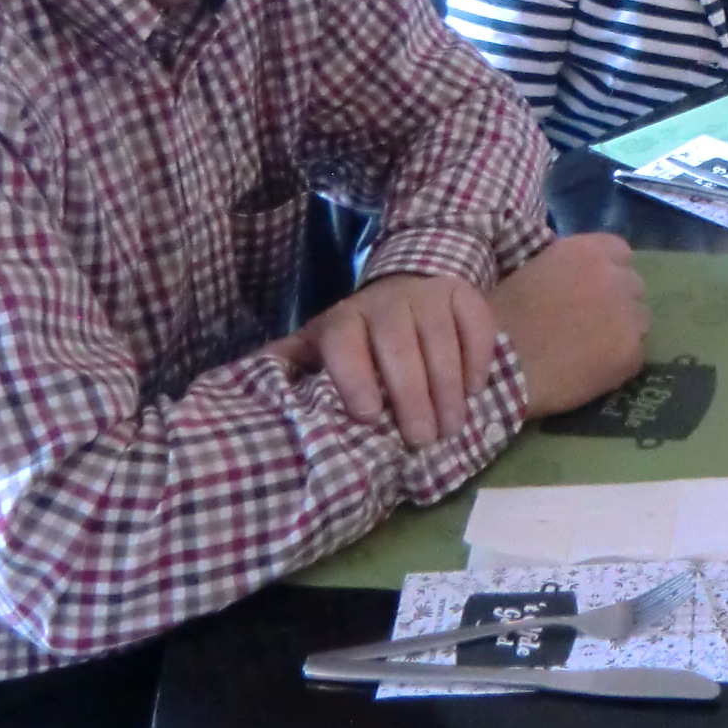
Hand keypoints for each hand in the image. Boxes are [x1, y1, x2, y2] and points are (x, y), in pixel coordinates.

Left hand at [286, 273, 501, 446]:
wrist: (405, 288)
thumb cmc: (359, 338)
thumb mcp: (319, 347)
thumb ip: (290, 365)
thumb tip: (250, 383)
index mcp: (343, 320)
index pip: (344, 344)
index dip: (355, 379)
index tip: (368, 416)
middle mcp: (384, 302)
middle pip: (398, 348)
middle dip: (412, 398)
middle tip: (422, 439)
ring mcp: (426, 294)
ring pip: (440, 340)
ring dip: (448, 388)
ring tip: (452, 426)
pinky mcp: (462, 292)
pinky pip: (475, 323)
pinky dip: (477, 358)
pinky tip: (474, 389)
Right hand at [493, 234, 646, 419]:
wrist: (496, 364)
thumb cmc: (500, 318)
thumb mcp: (532, 269)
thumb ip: (566, 267)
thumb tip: (580, 275)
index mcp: (587, 251)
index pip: (620, 252)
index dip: (607, 271)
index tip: (591, 289)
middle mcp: (614, 277)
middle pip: (633, 286)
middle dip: (617, 301)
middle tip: (591, 323)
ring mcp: (627, 316)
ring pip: (639, 321)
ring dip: (622, 331)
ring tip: (591, 349)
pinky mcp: (631, 353)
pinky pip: (635, 355)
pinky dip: (617, 363)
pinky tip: (590, 371)